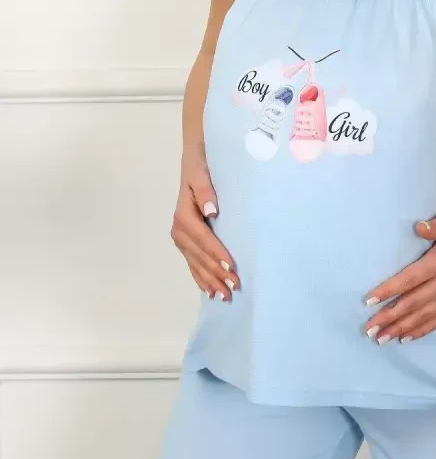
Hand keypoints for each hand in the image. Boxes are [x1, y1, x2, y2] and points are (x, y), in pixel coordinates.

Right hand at [170, 149, 240, 301]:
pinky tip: (209, 291)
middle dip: (216, 273)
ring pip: (196, 264)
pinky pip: (192, 263)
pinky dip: (200, 278)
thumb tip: (212, 211)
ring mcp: (181, 237)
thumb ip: (205, 192)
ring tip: (224, 296)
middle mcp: (179, 229)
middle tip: (234, 288)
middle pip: (199, 256)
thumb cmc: (201, 167)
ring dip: (210, 280)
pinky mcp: (185, 241)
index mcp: (184, 215)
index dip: (217, 253)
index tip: (232, 266)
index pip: (203, 239)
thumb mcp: (202, 174)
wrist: (194, 162)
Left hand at [362, 209, 435, 343]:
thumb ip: (434, 226)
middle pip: (412, 304)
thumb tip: (418, 228)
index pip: (409, 280)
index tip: (369, 301)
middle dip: (389, 317)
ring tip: (382, 338)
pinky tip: (406, 338)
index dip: (388, 291)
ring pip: (423, 317)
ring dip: (401, 328)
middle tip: (369, 330)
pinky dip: (421, 331)